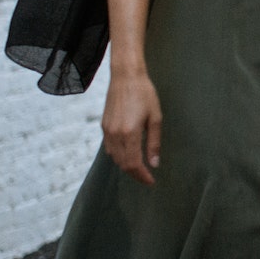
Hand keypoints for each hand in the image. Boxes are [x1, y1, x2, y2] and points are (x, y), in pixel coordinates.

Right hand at [101, 70, 162, 185]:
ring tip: (139, 168)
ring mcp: (107, 131)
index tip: (151, 181)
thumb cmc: (145, 94)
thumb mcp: (155, 117)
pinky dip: (118, 156)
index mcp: (130, 133)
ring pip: (114, 158)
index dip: (142, 176)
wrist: (126, 77)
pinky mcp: (104, 126)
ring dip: (126, 166)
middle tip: (147, 177)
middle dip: (135, 174)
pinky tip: (128, 154)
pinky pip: (109, 148)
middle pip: (123, 164)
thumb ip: (154, 142)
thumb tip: (154, 163)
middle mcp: (115, 134)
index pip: (134, 164)